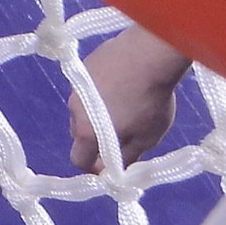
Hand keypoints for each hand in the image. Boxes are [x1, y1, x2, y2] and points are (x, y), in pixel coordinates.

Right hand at [68, 26, 196, 170]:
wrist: (149, 54)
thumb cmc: (151, 100)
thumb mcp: (146, 137)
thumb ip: (127, 157)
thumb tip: (114, 170)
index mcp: (87, 132)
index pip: (79, 159)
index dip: (94, 167)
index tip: (110, 165)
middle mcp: (74, 109)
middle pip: (79, 134)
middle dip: (96, 139)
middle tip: (121, 133)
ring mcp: (76, 86)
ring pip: (83, 109)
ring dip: (96, 114)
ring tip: (123, 104)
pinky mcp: (83, 66)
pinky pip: (87, 88)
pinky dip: (99, 92)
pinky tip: (121, 84)